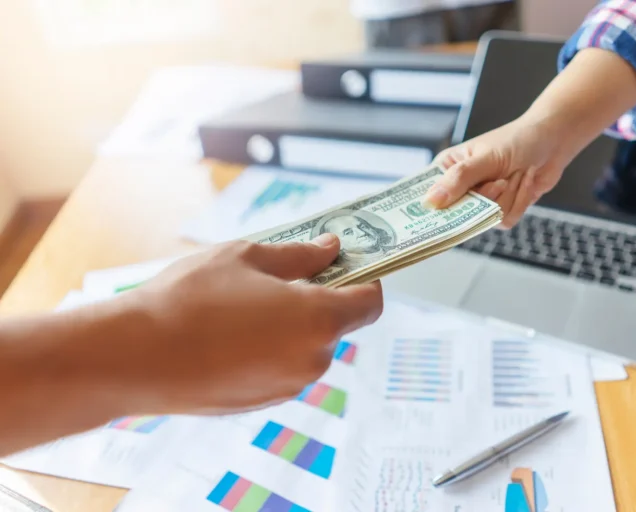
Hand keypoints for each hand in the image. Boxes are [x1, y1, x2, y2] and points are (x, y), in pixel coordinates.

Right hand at [110, 234, 381, 414]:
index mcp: (319, 320)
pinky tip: (229, 335)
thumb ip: (300, 255)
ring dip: (291, 325)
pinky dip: (270, 349)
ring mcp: (289, 386)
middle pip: (336, 324)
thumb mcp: (247, 257)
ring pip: (306, 346)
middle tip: (277, 278)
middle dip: (318, 299)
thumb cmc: (191, 298)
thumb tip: (331, 248)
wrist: (136, 357)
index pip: (370, 303)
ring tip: (243, 305)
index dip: (364, 280)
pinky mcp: (263, 402)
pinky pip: (282, 367)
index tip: (345, 265)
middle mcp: (313, 360)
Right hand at [425, 116, 568, 227]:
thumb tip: (431, 201)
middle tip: (498, 182)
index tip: (429, 219)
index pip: (426, 195)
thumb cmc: (516, 140)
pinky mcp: (500, 211)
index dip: (426, 209)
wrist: (553, 143)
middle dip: (483, 199)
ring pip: (484, 219)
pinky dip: (519, 201)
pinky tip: (524, 182)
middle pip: (455, 215)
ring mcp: (481, 202)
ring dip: (506, 198)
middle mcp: (461, 188)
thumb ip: (459, 179)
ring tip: (514, 174)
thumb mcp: (485, 158)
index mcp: (448, 169)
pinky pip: (504, 220)